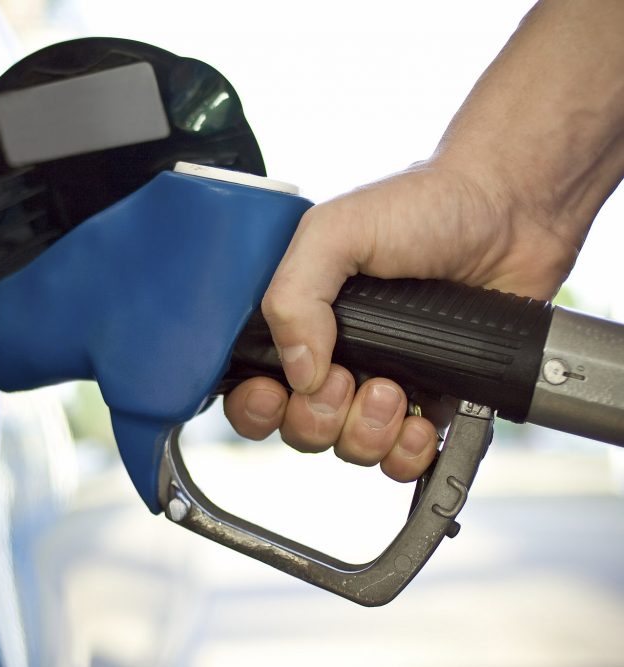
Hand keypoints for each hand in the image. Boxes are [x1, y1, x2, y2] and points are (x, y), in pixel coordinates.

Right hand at [224, 161, 577, 480]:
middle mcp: (334, 355)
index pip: (250, 385)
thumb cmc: (421, 207)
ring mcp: (381, 382)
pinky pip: (402, 459)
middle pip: (298, 428)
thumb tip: (299, 373)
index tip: (273, 393)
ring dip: (367, 432)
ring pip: (349, 448)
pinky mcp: (431, 402)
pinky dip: (407, 455)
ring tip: (395, 389)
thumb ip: (294, 296)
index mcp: (299, 318)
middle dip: (317, 418)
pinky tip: (419, 424)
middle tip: (345, 380)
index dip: (255, 405)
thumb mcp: (335, 232)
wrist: (510, 214)